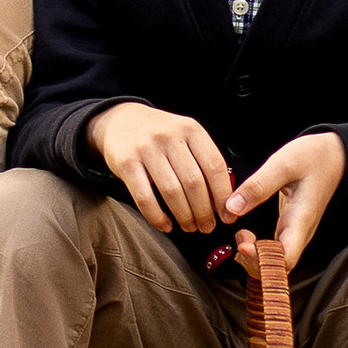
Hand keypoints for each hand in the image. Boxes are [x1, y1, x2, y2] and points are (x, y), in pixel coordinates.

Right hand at [90, 101, 233, 236]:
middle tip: (207, 226)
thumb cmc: (160, 136)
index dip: (223, 195)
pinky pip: (145, 197)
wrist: (120, 121)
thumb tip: (224, 199)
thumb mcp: (185, 136)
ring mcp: (146, 148)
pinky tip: (166, 225)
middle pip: (194, 182)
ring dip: (184, 216)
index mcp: (190, 128)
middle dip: (204, 211)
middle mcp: (169, 136)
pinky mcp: (126, 162)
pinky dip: (157, 216)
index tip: (227, 215)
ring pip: (172, 191)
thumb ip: (203, 160)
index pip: (214, 166)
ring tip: (189, 227)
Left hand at [227, 129, 346, 270]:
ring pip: (276, 261)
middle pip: (279, 266)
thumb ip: (258, 186)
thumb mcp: (283, 163)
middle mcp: (300, 233)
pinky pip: (275, 251)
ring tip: (240, 235)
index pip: (285, 257)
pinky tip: (244, 236)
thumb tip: (231, 208)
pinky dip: (257, 250)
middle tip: (239, 238)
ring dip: (254, 256)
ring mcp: (296, 233)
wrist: (335, 157)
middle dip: (253, 262)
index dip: (262, 260)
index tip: (244, 246)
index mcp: (301, 219)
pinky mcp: (290, 230)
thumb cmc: (313, 158)